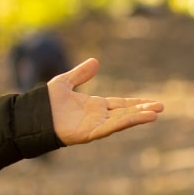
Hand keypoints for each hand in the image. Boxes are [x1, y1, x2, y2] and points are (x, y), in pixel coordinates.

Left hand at [49, 58, 163, 145]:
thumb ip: (80, 74)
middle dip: (142, 110)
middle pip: (125, 113)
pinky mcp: (90, 133)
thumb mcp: (64, 82)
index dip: (135, 103)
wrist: (32, 116)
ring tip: (156, 113)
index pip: (120, 104)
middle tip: (161, 107)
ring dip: (138, 117)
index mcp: (94, 106)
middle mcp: (98, 116)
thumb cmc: (46, 102)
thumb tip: (96, 61)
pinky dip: (125, 123)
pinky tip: (139, 118)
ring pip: (121, 120)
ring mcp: (95, 125)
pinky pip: (111, 127)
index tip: (152, 102)